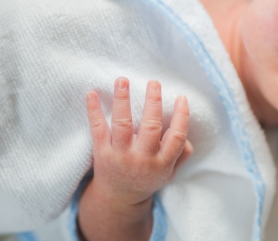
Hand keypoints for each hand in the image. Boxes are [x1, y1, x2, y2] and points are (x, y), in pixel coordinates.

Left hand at [86, 77, 192, 205]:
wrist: (118, 197)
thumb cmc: (147, 177)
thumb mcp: (169, 172)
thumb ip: (181, 154)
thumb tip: (186, 136)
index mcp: (162, 163)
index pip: (176, 137)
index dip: (181, 116)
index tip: (181, 97)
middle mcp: (142, 159)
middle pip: (150, 127)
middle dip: (153, 102)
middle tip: (154, 82)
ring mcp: (121, 155)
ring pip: (122, 124)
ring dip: (122, 100)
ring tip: (122, 80)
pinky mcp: (101, 152)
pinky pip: (97, 129)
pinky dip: (93, 111)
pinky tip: (91, 94)